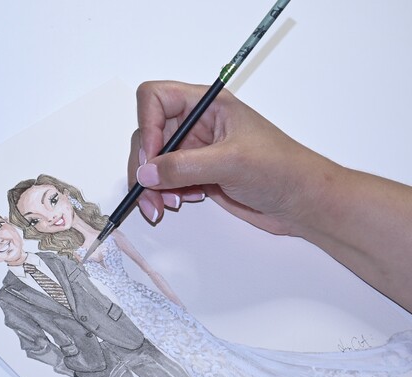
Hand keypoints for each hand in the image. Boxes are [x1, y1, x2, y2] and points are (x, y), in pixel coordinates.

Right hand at [127, 80, 334, 235]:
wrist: (301, 202)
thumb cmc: (280, 169)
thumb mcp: (231, 162)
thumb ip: (184, 166)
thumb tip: (145, 173)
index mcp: (207, 106)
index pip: (156, 99)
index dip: (148, 126)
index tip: (152, 158)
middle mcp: (196, 125)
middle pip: (148, 135)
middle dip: (144, 166)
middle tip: (149, 193)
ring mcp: (195, 152)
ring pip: (152, 163)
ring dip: (150, 186)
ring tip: (162, 208)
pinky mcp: (196, 175)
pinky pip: (165, 181)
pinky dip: (162, 195)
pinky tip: (181, 203)